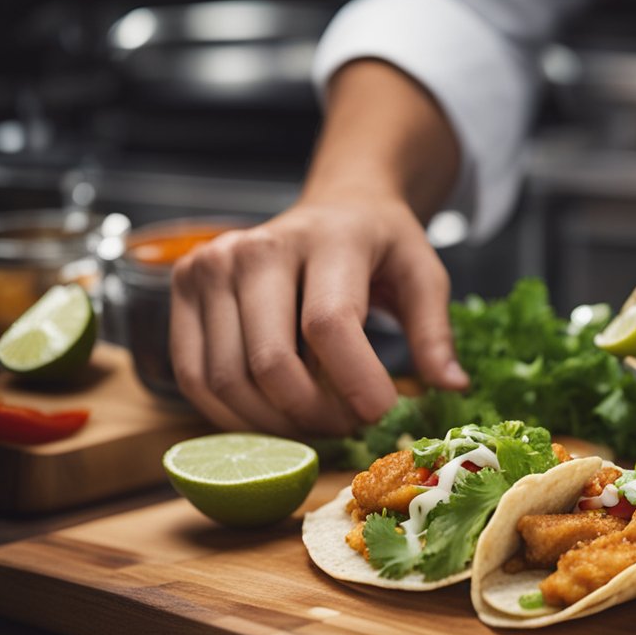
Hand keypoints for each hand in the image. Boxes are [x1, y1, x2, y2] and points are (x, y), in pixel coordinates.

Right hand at [170, 197, 468, 436]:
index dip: (354, 382)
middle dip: (313, 415)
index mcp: (328, 239)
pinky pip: (194, 377)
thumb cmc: (382, 245)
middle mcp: (258, 248)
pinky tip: (275, 416)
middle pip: (270, 361)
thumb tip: (452, 387)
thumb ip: (435, 333)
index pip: (329, 324)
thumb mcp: (425, 276)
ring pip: (226, 378)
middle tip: (349, 428)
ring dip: (274, 423)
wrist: (337, 206)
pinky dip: (233, 414)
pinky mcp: (183, 290)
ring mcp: (211, 266)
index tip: (382, 416)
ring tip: (317, 422)